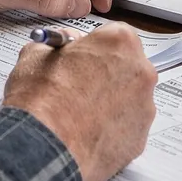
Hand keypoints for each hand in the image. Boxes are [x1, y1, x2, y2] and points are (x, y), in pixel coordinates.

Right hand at [1, 23, 157, 180]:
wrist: (42, 145)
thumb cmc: (41, 100)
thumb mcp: (37, 53)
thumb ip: (58, 43)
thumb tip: (64, 46)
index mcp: (120, 43)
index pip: (115, 36)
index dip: (95, 48)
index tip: (83, 58)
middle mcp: (141, 72)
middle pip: (128, 67)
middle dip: (108, 74)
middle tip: (81, 86)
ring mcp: (145, 108)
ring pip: (131, 100)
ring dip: (111, 103)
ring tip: (81, 114)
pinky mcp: (140, 139)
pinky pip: (128, 129)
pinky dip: (112, 130)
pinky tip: (88, 133)